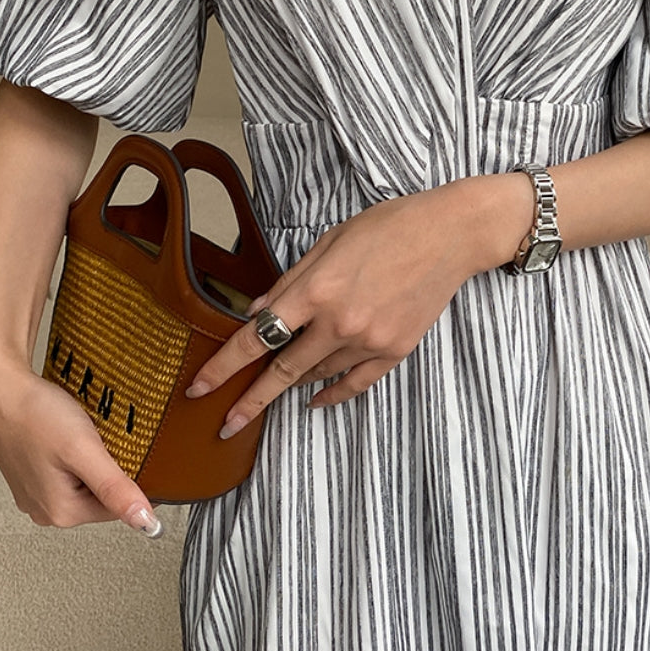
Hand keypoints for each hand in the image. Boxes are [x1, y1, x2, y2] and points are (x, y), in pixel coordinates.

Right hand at [0, 361, 163, 535]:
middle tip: (104, 443)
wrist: (2, 391)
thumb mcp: (84, 451)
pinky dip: (79, 455)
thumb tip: (144, 520)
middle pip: (102, 498)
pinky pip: (71, 472)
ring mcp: (38, 492)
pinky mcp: (35, 475)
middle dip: (111, 470)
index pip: (118, 510)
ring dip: (96, 461)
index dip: (132, 482)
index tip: (133, 456)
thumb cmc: (34, 416)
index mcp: (62, 512)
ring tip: (87, 437)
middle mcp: (47, 509)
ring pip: (88, 483)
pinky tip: (74, 437)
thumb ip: (115, 488)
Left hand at [185, 179, 516, 436]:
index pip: (257, 338)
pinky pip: (355, 383)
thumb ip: (290, 281)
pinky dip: (332, 394)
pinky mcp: (395, 350)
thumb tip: (257, 313)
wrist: (450, 235)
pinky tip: (314, 401)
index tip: (199, 389)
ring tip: (275, 389)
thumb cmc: (389, 227)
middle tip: (226, 423)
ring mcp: (369, 341)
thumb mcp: (329, 242)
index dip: (223, 366)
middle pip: (282, 370)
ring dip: (293, 384)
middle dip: (250, 400)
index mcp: (317, 290)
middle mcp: (339, 322)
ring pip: (318, 375)